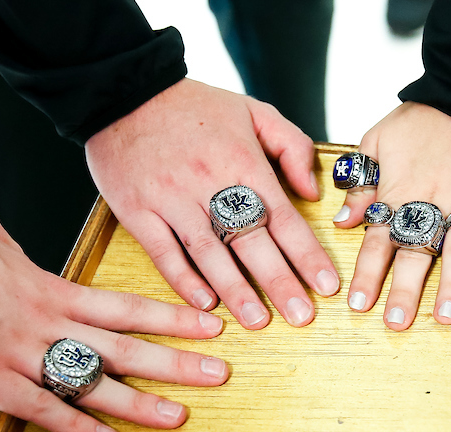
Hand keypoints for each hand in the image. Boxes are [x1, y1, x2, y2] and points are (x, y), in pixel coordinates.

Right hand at [0, 209, 228, 431]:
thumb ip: (23, 255)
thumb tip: (24, 253)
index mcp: (54, 289)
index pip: (130, 307)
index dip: (175, 319)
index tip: (213, 328)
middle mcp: (47, 324)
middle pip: (125, 347)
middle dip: (176, 363)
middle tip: (219, 376)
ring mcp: (19, 355)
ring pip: (92, 383)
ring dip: (138, 404)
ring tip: (179, 418)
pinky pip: (41, 410)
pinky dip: (76, 429)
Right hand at [86, 78, 337, 329]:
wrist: (124, 91)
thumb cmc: (194, 106)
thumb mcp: (254, 110)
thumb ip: (292, 146)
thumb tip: (312, 191)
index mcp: (243, 162)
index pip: (284, 218)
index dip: (307, 255)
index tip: (326, 287)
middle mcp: (209, 183)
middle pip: (251, 242)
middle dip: (279, 282)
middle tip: (301, 317)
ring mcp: (171, 199)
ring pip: (209, 253)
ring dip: (235, 290)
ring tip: (257, 321)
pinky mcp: (137, 211)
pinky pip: (163, 253)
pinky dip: (183, 280)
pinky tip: (204, 304)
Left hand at [333, 103, 450, 329]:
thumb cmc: (420, 119)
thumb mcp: (376, 140)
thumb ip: (360, 183)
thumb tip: (342, 222)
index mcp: (398, 192)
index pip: (377, 240)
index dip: (367, 274)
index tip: (358, 305)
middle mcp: (431, 203)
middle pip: (415, 252)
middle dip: (405, 291)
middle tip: (396, 323)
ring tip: (445, 317)